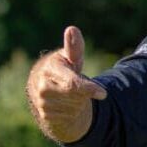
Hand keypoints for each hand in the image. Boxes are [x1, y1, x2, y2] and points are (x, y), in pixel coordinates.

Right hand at [25, 26, 105, 142]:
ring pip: (75, 108)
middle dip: (85, 92)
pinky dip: (74, 111)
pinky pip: (70, 118)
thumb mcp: (71, 57)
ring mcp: (42, 103)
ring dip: (80, 101)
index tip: (104, 94)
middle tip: (82, 84)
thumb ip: (74, 47)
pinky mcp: (45, 116)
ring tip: (72, 93)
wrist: (47, 89)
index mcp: (49, 69)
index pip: (72, 83)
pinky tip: (67, 103)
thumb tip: (72, 29)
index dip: (89, 88)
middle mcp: (42, 87)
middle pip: (76, 96)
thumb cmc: (64, 68)